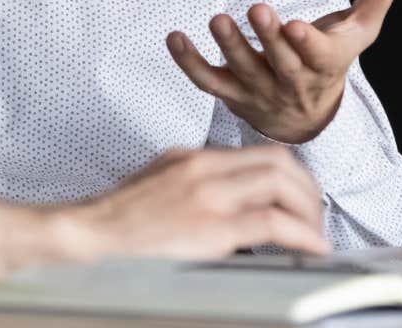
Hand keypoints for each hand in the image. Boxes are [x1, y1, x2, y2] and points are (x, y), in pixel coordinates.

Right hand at [63, 145, 328, 257]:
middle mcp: (203, 168)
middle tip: (315, 216)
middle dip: (308, 190)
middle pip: (279, 161)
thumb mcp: (156, 186)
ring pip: (282, 184)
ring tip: (315, 234)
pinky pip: (273, 223)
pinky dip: (302, 235)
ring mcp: (208, 195)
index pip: (259, 153)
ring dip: (310, 211)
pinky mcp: (211, 227)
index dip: (292, 175)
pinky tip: (311, 248)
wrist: (86, 235)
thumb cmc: (116, 222)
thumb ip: (192, 185)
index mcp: (191, 158)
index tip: (300, 198)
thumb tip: (225, 202)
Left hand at [166, 0, 401, 143]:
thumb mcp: (360, 30)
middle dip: (269, 38)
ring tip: (217, 20)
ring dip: (230, 47)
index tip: (297, 25)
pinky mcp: (232, 94)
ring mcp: (260, 91)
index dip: (308, 44)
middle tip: (257, 10)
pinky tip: (175, 37)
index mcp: (325, 65)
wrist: (308, 120)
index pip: (320, 57)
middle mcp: (292, 82)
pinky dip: (189, 62)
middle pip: (281, 63)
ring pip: (243, 72)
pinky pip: (208, 81)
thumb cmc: (332, 62)